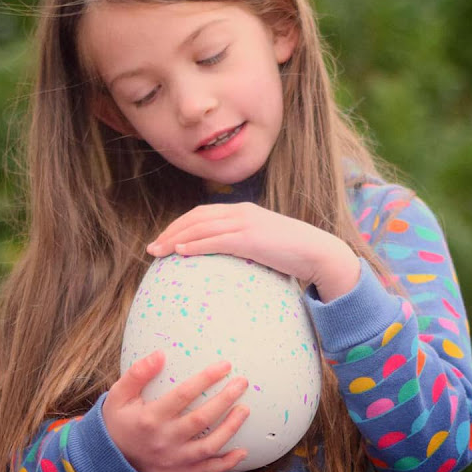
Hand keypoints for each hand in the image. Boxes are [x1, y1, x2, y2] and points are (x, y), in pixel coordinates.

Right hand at [102, 350, 249, 471]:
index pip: (184, 394)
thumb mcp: (118, 395)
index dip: (206, 379)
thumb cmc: (117, 421)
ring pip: (209, 446)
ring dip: (230, 428)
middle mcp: (164, 440)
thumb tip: (160, 354)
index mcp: (151, 418)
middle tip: (242, 383)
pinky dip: (226, 463)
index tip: (225, 365)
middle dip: (225, 399)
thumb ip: (137, 374)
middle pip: (202, 419)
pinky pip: (206, 470)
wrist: (108, 461)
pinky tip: (242, 451)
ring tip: (245, 409)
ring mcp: (173, 461)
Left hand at [147, 203, 359, 301]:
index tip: (165, 239)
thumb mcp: (265, 243)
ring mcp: (245, 224)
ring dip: (175, 239)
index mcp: (242, 211)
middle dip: (171, 231)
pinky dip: (195, 245)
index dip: (180, 225)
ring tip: (158, 252)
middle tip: (153, 247)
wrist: (318, 251)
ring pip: (200, 227)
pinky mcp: (250, 238)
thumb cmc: (293, 253)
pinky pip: (216, 240)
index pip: (203, 213)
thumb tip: (228, 261)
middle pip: (196, 217)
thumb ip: (245, 244)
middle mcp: (240, 213)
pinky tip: (180, 254)